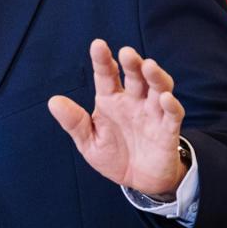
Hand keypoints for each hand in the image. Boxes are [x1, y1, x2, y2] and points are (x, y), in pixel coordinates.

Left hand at [48, 39, 186, 199]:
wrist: (139, 182)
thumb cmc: (114, 156)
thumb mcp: (89, 142)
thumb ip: (75, 122)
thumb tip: (53, 101)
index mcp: (111, 100)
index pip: (107, 75)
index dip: (102, 60)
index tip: (98, 45)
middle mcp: (133, 101)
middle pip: (135, 76)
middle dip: (132, 63)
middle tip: (127, 53)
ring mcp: (152, 113)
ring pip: (158, 87)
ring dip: (155, 76)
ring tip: (149, 66)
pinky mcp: (168, 129)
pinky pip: (172, 113)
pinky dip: (171, 105)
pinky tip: (165, 98)